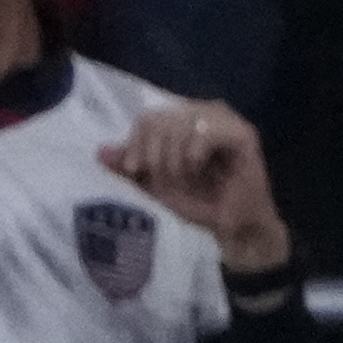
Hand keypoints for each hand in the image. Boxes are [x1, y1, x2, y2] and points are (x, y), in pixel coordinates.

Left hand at [98, 98, 291, 274]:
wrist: (235, 229)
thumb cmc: (200, 205)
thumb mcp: (156, 187)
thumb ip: (131, 168)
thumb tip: (99, 153)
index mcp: (182, 120)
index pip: (147, 118)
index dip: (135, 143)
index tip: (133, 170)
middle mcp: (202, 113)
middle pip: (160, 119)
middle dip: (154, 155)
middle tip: (163, 180)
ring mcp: (224, 120)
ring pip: (180, 123)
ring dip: (174, 157)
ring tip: (183, 178)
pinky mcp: (242, 133)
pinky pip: (205, 132)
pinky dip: (193, 154)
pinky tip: (197, 170)